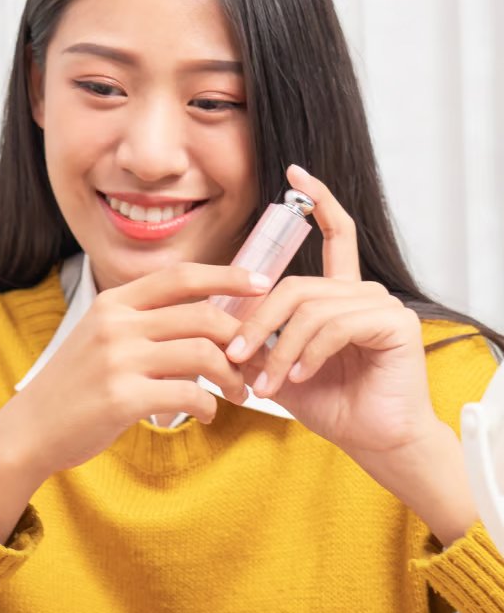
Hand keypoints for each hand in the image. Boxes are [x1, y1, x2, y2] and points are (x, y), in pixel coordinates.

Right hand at [0, 262, 264, 542]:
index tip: (262, 284)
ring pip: (204, 353)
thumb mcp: (100, 340)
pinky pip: (189, 393)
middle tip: (253, 363)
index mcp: (113, 304)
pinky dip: (209, 405)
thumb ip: (143, 325)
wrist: (30, 430)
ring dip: (232, 376)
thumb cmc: (73, 389)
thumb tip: (206, 321)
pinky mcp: (122, 398)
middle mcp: (116, 325)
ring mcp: (119, 360)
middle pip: (203, 315)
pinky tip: (207, 414)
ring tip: (237, 394)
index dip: (228, 276)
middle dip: (241, 339)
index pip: (182, 276)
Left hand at [225, 164, 439, 464]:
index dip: (318, 200)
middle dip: (256, 321)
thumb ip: (258, 341)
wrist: (373, 440)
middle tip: (234, 356)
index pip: (333, 235)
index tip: (295, 173)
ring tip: (265, 382)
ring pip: (309, 308)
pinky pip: (334, 325)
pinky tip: (298, 376)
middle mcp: (362, 292)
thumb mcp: (280, 368)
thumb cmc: (332, 405)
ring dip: (277, 348)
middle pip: (294, 285)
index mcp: (339, 295)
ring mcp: (380, 305)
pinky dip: (308, 352)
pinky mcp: (394, 324)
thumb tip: (217, 326)